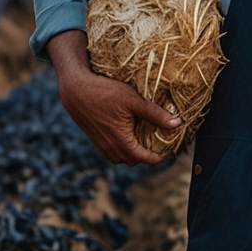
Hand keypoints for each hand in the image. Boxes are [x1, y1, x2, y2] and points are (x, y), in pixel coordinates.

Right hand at [46, 30, 178, 165]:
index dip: (161, 156)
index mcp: (122, 142)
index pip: (147, 159)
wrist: (75, 90)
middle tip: (160, 141)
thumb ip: (155, 114)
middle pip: (135, 160)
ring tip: (146, 137)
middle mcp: (111, 149)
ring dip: (135, 151)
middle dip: (149, 154)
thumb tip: (177, 124)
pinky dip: (124, 146)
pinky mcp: (96, 140)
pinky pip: (113, 151)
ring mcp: (101, 146)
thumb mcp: (133, 100)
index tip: (170, 147)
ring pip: (123, 157)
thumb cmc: (104, 92)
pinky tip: (129, 131)